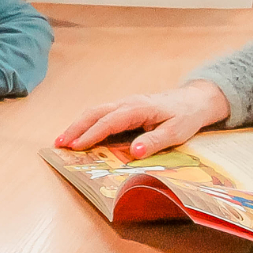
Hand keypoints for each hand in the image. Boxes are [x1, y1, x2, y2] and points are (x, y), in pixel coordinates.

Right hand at [55, 80, 230, 155]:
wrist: (193, 100)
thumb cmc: (185, 117)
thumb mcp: (175, 132)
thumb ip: (154, 141)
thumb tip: (133, 151)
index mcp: (138, 108)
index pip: (109, 121)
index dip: (91, 134)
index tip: (76, 146)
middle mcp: (127, 103)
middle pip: (94, 113)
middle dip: (75, 128)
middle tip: (58, 144)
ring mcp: (124, 104)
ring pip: (94, 112)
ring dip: (77, 125)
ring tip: (62, 141)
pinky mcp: (124, 108)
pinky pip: (101, 115)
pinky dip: (86, 124)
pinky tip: (78, 135)